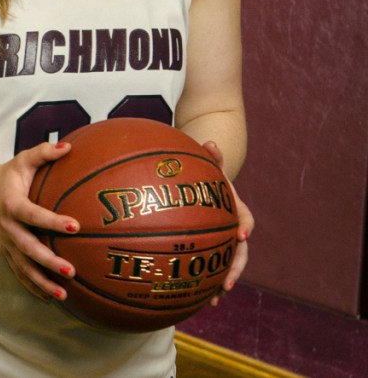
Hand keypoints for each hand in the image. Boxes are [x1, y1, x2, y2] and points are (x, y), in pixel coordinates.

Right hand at [0, 141, 79, 301]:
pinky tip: (51, 298)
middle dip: (49, 261)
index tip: (74, 225)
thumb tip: (69, 147)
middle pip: (28, 248)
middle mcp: (8, 227)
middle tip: (71, 270)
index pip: (33, 214)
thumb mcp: (23, 160)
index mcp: (12, 204)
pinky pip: (20, 273)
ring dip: (42, 282)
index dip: (52, 221)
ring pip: (23, 267)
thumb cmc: (9, 175)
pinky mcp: (7, 252)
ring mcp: (7, 243)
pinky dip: (33, 286)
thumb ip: (44, 152)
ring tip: (63, 295)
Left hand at [203, 140, 253, 306]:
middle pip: (240, 251)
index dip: (244, 225)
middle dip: (235, 267)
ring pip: (226, 265)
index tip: (241, 233)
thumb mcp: (207, 165)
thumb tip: (210, 142)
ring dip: (221, 282)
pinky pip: (210, 268)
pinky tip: (194, 299)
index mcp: (236, 209)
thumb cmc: (205, 175)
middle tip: (227, 283)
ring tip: (212, 299)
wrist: (205, 185)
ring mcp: (223, 241)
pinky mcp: (210, 249)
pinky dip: (205, 283)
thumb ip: (210, 156)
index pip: (245, 218)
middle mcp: (234, 229)